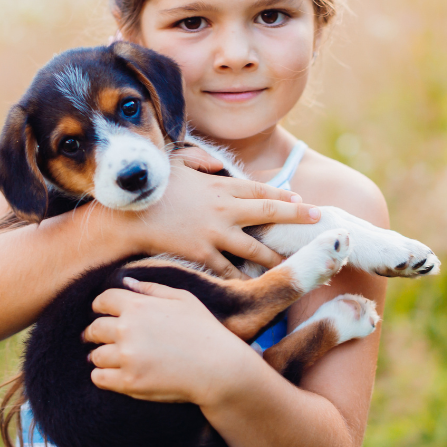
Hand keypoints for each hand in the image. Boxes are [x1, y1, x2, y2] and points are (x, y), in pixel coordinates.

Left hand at [84, 277, 256, 404]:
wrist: (218, 368)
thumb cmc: (204, 331)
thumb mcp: (183, 299)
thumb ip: (152, 289)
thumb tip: (126, 282)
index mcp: (138, 306)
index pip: (103, 300)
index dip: (100, 306)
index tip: (102, 313)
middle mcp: (127, 329)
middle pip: (94, 329)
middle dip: (95, 333)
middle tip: (99, 338)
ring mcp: (127, 357)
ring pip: (96, 356)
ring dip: (101, 356)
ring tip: (111, 358)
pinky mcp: (129, 382)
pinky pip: (99, 378)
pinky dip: (102, 376)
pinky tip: (113, 374)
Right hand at [119, 160, 321, 279]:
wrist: (128, 213)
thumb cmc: (149, 185)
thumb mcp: (176, 162)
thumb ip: (201, 160)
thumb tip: (218, 164)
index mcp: (219, 186)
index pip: (260, 190)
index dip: (284, 196)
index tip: (302, 200)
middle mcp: (224, 209)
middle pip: (269, 213)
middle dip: (297, 217)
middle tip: (319, 220)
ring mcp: (214, 233)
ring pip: (255, 248)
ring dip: (277, 257)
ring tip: (296, 265)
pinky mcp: (201, 254)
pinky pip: (229, 270)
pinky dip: (244, 278)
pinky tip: (257, 285)